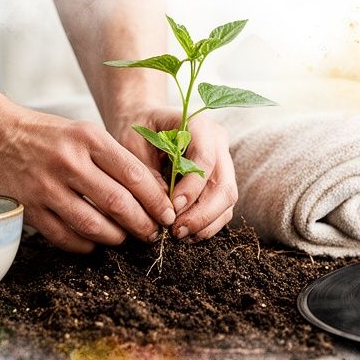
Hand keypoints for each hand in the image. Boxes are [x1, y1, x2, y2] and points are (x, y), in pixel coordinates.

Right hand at [0, 107, 175, 252]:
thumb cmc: (49, 136)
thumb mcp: (84, 133)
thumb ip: (116, 160)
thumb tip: (155, 195)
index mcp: (88, 138)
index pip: (134, 175)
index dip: (157, 201)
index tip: (169, 214)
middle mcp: (68, 162)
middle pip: (119, 204)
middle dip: (143, 225)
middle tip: (153, 233)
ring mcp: (46, 188)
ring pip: (94, 226)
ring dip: (117, 238)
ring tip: (126, 238)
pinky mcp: (30, 210)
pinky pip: (66, 238)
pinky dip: (87, 245)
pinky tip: (95, 241)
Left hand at [110, 106, 237, 241]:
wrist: (142, 125)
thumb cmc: (136, 132)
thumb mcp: (133, 146)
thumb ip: (150, 173)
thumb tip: (167, 207)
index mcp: (199, 126)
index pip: (206, 160)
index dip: (192, 188)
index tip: (171, 207)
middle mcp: (217, 144)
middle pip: (224, 185)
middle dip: (202, 213)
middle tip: (176, 230)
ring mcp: (222, 163)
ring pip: (227, 200)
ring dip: (206, 223)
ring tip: (179, 235)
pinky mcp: (219, 181)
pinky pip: (223, 208)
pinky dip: (208, 225)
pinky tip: (187, 234)